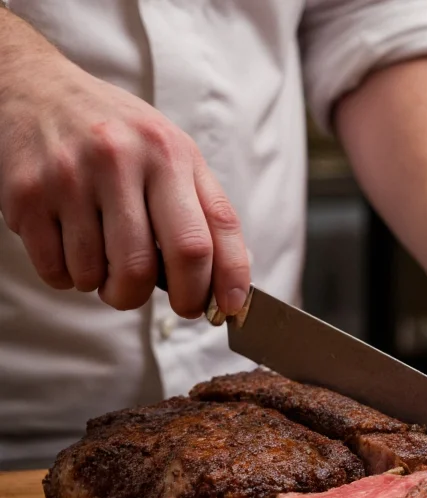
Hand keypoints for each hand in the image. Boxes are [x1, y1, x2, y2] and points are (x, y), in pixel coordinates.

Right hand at [0, 53, 249, 316]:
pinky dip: (69, 277)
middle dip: (154, 300)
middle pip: (148, 267)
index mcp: (170, 154)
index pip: (207, 237)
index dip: (223, 284)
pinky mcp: (26, 195)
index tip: (224, 312)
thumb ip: (207, 212)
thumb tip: (232, 283)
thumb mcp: (174, 155)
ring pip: (97, 276)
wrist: (36, 89)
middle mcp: (122, 161)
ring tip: (105, 258)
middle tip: (153, 295)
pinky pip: (57, 271)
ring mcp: (70, 177)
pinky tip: (73, 246)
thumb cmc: (121, 136)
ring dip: (106, 287)